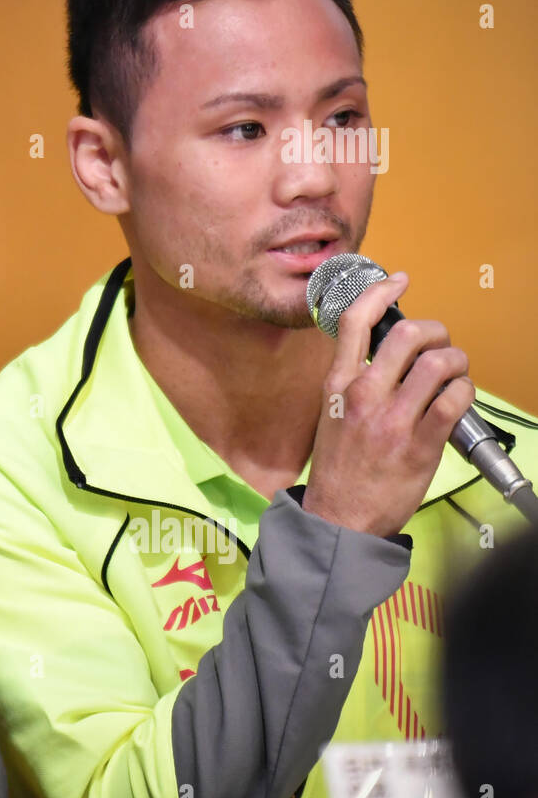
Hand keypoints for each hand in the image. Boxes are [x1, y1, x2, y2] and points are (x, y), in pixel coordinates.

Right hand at [303, 271, 475, 537]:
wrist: (340, 517)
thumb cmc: (340, 467)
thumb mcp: (332, 413)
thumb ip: (355, 382)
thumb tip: (389, 354)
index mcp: (337, 384)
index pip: (356, 321)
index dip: (380, 291)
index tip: (398, 280)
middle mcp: (363, 395)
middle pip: (408, 334)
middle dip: (436, 331)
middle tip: (441, 344)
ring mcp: (392, 419)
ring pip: (439, 363)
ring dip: (457, 362)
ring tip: (455, 374)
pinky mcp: (420, 443)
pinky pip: (455, 400)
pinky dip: (465, 392)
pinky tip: (458, 400)